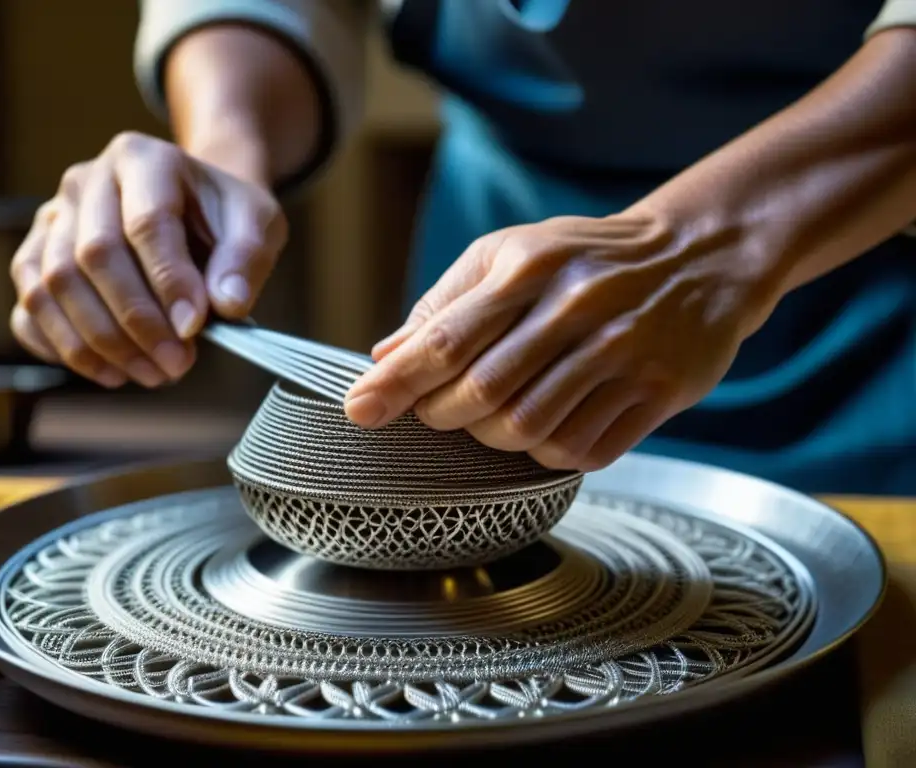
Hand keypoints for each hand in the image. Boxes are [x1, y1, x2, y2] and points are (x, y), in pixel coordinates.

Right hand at [9, 131, 286, 387]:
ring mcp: (53, 217)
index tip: (193, 329)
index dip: (168, 281)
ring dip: (100, 342)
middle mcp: (86, 181)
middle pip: (93, 255)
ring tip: (151, 374)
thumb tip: (226, 305)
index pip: (146, 222)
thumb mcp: (257, 224)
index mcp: (143, 159)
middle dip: (136, 321)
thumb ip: (246, 259)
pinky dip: (61, 346)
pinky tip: (109, 371)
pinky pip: (29, 305)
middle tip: (176, 365)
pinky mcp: (35, 254)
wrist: (195, 208)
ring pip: (53, 284)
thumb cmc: (224, 217)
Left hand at [344, 212, 777, 470]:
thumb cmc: (584, 257)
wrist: (701, 256)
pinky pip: (582, 451)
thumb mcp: (513, 252)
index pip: (447, 338)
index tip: (359, 410)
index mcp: (530, 267)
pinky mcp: (659, 393)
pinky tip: (548, 426)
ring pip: (530, 432)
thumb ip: (447, 302)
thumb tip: (385, 355)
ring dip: (495, 439)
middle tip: (437, 413)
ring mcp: (622, 353)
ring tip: (494, 418)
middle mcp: (576, 308)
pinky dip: (549, 453)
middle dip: (442, 416)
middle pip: (482, 395)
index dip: (396, 383)